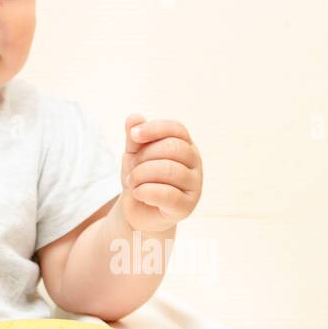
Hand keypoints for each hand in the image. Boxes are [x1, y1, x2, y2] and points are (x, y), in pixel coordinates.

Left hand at [117, 114, 202, 232]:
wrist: (138, 211)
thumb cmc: (140, 178)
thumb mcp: (133, 154)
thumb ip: (134, 138)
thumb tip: (134, 117)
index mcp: (185, 146)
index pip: (177, 129)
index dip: (154, 128)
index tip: (133, 135)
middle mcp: (195, 164)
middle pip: (174, 148)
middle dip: (145, 156)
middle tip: (132, 167)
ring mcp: (195, 186)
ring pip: (170, 170)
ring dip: (141, 174)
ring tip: (132, 181)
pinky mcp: (187, 207)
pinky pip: (167, 194)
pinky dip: (145, 191)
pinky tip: (138, 193)